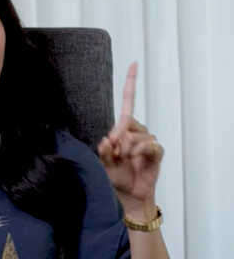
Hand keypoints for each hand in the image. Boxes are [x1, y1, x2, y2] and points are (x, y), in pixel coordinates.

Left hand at [97, 62, 163, 216]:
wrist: (128, 195)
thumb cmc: (115, 177)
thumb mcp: (102, 163)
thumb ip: (103, 151)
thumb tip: (108, 138)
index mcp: (122, 130)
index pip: (127, 102)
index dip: (130, 83)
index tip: (133, 63)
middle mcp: (136, 132)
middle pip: (127, 121)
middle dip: (118, 136)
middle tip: (114, 152)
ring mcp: (147, 141)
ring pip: (137, 134)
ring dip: (127, 147)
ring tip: (124, 160)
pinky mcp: (156, 152)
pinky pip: (149, 144)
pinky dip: (139, 150)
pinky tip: (135, 158)